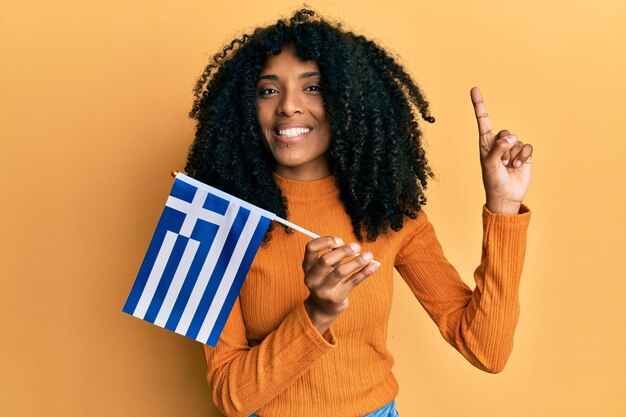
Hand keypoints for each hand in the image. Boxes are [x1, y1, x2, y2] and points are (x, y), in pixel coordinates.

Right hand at [302, 236, 379, 334]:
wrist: (324, 308)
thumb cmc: (327, 280)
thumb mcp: (325, 267)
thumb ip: (334, 255)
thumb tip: (352, 246)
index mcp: (307, 266)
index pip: (311, 248)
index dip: (326, 241)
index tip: (340, 240)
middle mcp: (312, 278)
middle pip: (325, 260)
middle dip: (343, 251)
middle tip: (357, 246)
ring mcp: (322, 290)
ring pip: (340, 272)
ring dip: (357, 261)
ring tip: (369, 256)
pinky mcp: (335, 298)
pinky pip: (353, 282)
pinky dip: (365, 272)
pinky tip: (374, 265)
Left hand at [470, 87, 532, 213]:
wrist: (506, 196)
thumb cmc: (493, 181)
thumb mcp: (490, 164)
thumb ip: (498, 148)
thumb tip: (512, 137)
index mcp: (485, 143)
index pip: (483, 121)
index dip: (479, 105)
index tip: (474, 89)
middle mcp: (499, 143)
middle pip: (506, 132)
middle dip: (505, 148)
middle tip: (501, 163)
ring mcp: (512, 148)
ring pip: (517, 141)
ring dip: (513, 155)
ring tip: (508, 167)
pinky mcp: (524, 154)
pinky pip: (527, 146)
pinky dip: (523, 156)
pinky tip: (518, 166)